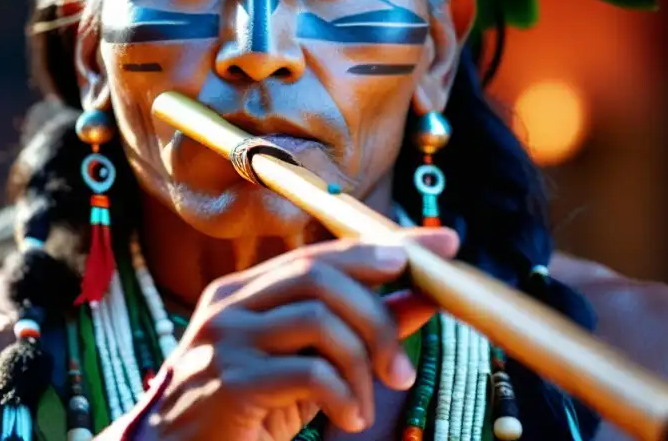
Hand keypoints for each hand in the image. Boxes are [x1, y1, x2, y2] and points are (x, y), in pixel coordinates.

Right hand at [144, 229, 459, 440]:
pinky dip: (344, 395)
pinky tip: (349, 418)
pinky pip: (308, 372)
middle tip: (402, 369)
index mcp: (248, 289)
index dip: (385, 248)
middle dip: (377, 315)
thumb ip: (359, 326)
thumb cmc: (247, 409)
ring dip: (363, 363)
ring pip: (319, 319)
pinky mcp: (230, 383)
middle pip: (322, 276)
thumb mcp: (307, 362)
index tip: (442, 248)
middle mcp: (232, 302)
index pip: (325, 252)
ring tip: (369, 405)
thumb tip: (423, 294)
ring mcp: (226, 339)